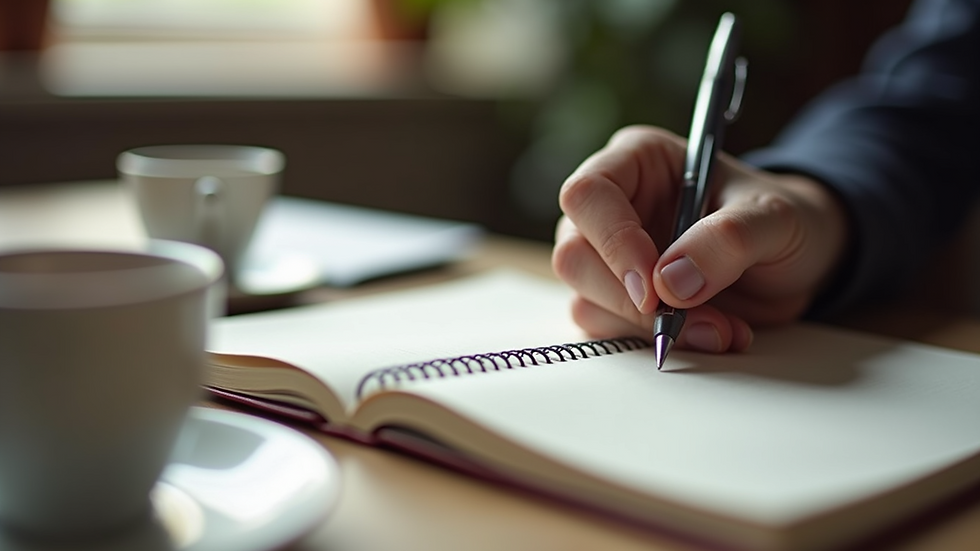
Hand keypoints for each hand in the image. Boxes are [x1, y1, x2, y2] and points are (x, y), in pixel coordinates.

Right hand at [552, 125, 848, 352]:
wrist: (793, 263)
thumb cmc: (783, 221)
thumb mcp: (775, 219)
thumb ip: (728, 240)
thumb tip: (670, 282)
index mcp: (637, 162)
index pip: (588, 194)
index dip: (612, 241)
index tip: (653, 288)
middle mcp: (612, 207)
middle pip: (573, 255)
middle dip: (629, 300)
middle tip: (687, 319)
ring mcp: (607, 257)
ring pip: (584, 300)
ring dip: (648, 329)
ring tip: (721, 329)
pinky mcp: (616, 300)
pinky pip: (607, 330)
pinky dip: (654, 343)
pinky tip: (709, 335)